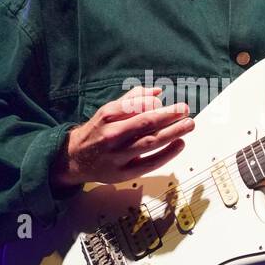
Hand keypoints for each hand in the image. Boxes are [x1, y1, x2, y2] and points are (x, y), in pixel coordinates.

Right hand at [52, 85, 194, 187]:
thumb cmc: (97, 132)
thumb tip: (158, 91)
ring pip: (150, 142)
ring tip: (189, 124)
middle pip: (145, 123)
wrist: (74, 159)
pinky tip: (179, 144)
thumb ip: (132, 99)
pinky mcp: (123, 173)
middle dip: (169, 115)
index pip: (136, 106)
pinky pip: (149, 163)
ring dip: (173, 132)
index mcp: (108, 115)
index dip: (155, 103)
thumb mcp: (108, 111)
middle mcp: (112, 134)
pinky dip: (167, 154)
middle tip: (185, 109)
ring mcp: (117, 155)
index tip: (167, 102)